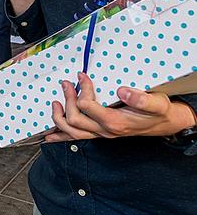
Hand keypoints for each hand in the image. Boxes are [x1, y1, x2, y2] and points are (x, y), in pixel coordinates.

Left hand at [46, 72, 196, 141]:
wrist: (165, 123)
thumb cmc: (159, 112)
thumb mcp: (158, 103)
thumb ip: (142, 99)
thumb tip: (122, 91)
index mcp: (116, 122)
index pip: (87, 106)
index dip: (82, 89)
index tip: (82, 76)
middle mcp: (105, 131)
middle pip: (74, 120)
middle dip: (67, 100)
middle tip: (66, 83)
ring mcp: (101, 134)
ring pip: (72, 132)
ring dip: (59, 117)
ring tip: (55, 103)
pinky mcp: (99, 133)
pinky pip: (76, 138)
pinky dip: (61, 137)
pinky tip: (49, 136)